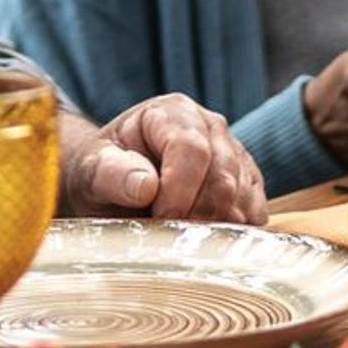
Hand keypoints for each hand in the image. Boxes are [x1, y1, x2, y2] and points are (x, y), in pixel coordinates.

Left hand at [64, 95, 265, 223]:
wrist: (116, 184)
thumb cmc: (104, 173)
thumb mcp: (92, 170)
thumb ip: (111, 173)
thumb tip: (146, 186)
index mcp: (173, 112)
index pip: (192, 149)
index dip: (179, 190)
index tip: (159, 217)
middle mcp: (211, 127)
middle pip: (223, 177)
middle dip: (195, 214)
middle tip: (168, 234)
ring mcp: (235, 154)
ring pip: (242, 197)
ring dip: (213, 225)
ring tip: (180, 234)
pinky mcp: (248, 183)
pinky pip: (255, 212)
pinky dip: (233, 231)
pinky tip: (202, 234)